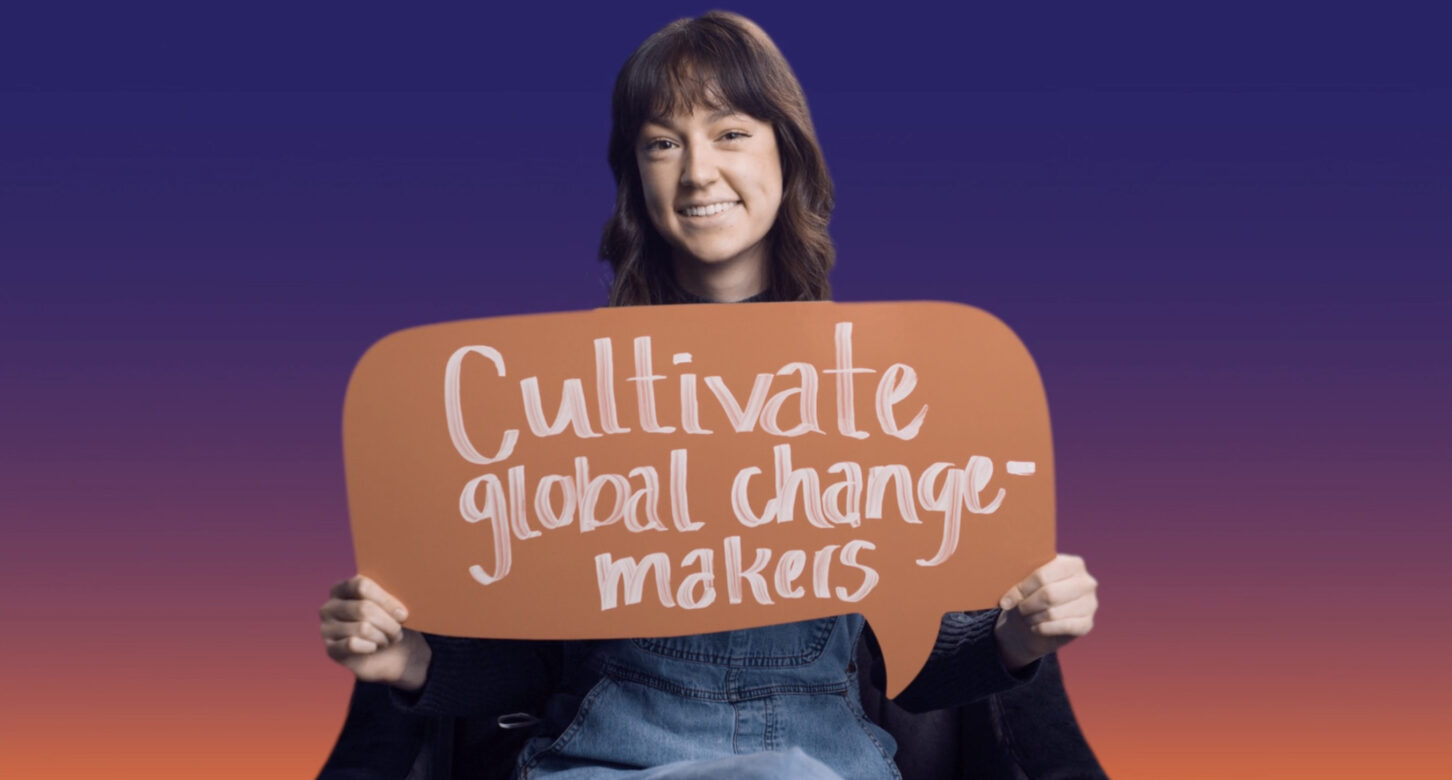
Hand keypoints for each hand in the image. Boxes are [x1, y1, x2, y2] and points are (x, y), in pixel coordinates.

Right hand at [319, 575, 430, 689]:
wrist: (384, 654)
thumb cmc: (387, 623)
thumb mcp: (390, 607)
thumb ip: (391, 600)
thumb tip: (400, 612)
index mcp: (342, 588)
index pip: (362, 586)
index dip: (386, 600)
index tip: (402, 614)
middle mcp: (329, 607)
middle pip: (364, 608)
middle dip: (388, 623)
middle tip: (398, 631)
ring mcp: (326, 628)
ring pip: (363, 628)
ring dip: (382, 637)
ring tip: (387, 640)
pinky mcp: (331, 649)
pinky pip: (353, 644)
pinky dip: (370, 647)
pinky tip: (374, 647)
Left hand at [994, 554, 1097, 670]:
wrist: (1041, 619)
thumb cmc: (1032, 594)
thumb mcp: (1027, 582)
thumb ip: (1020, 581)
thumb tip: (1007, 600)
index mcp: (1072, 564)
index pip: (1043, 575)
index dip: (1022, 589)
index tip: (1006, 600)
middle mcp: (1086, 582)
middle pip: (1049, 595)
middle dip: (1027, 605)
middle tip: (1019, 609)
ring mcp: (1090, 603)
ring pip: (1053, 613)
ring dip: (1033, 618)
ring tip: (1027, 617)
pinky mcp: (1087, 624)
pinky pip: (1061, 627)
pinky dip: (1043, 628)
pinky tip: (1036, 627)